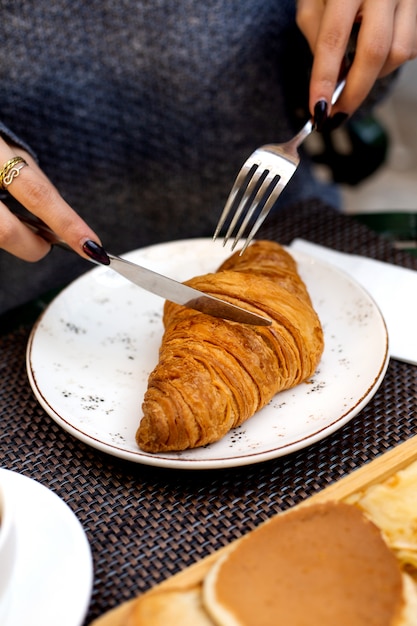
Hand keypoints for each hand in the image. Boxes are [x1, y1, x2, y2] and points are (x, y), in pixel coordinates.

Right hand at [0, 136, 101, 260]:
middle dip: (34, 247)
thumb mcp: (11, 149)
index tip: (92, 246)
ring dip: (15, 238)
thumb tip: (63, 223)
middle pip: (6, 231)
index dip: (67, 224)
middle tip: (46, 244)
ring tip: (18, 221)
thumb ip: (35, 183)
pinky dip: (3, 228)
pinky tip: (4, 216)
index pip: (38, 194)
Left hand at [296, 0, 416, 120]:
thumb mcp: (313, 0)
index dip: (325, 78)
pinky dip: (388, 60)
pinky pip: (410, 46)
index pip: (334, 38)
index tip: (318, 109)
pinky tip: (372, 52)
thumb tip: (330, 79)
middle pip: (375, 52)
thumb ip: (317, 35)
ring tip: (354, 71)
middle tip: (337, 115)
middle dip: (354, 92)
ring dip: (374, 74)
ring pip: (398, 53)